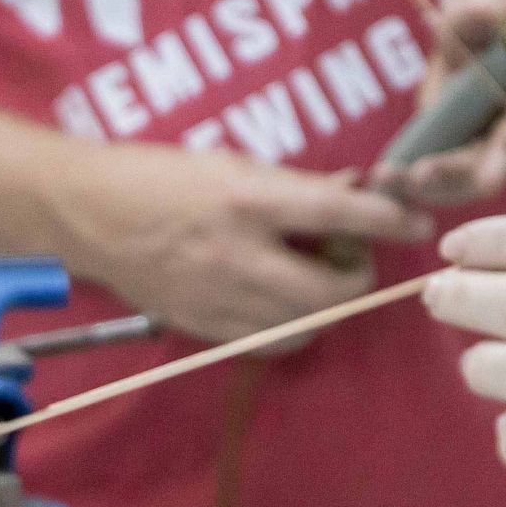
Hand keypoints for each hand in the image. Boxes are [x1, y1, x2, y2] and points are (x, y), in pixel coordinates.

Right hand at [42, 143, 431, 346]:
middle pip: (332, 288)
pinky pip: (272, 343)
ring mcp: (221, 299)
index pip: (339, 213)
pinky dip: (295, 327)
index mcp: (247, 199)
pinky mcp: (204, 328)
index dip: (390, 221)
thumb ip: (292, 186)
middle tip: (354, 257)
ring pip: (308, 323)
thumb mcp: (230, 163)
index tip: (419, 226)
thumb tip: (353, 193)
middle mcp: (239, 255)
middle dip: (358, 276)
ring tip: (315, 278)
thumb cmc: (158, 176)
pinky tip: (285, 304)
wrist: (87, 216)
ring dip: (328, 304)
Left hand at [371, 0, 505, 207]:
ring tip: (387, 180)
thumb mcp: (490, 5)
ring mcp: (493, 157)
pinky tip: (380, 184)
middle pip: (499, 164)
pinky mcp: (464, 168)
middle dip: (462, 172)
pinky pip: (441, 185)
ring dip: (429, 187)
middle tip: (424, 175)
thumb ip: (481, 8)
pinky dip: (412, 188)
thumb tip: (472, 13)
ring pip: (466, 183)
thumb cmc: (495, 24)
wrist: (490, 51)